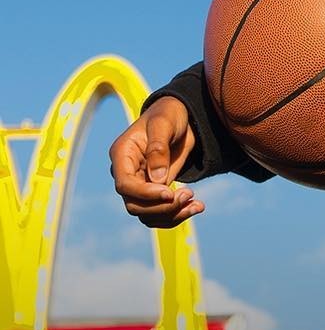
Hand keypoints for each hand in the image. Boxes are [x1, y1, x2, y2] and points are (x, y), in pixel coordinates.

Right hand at [109, 96, 204, 227]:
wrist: (181, 117)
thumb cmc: (169, 114)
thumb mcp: (164, 124)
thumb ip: (158, 148)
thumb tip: (157, 179)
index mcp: (122, 154)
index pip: (125, 185)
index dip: (146, 194)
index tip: (170, 193)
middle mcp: (126, 173)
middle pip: (135, 205)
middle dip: (163, 206)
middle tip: (189, 195)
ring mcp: (139, 184)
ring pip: (147, 214)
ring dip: (172, 215)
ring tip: (197, 205)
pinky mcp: (154, 190)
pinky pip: (160, 212)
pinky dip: (177, 214)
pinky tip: (196, 206)